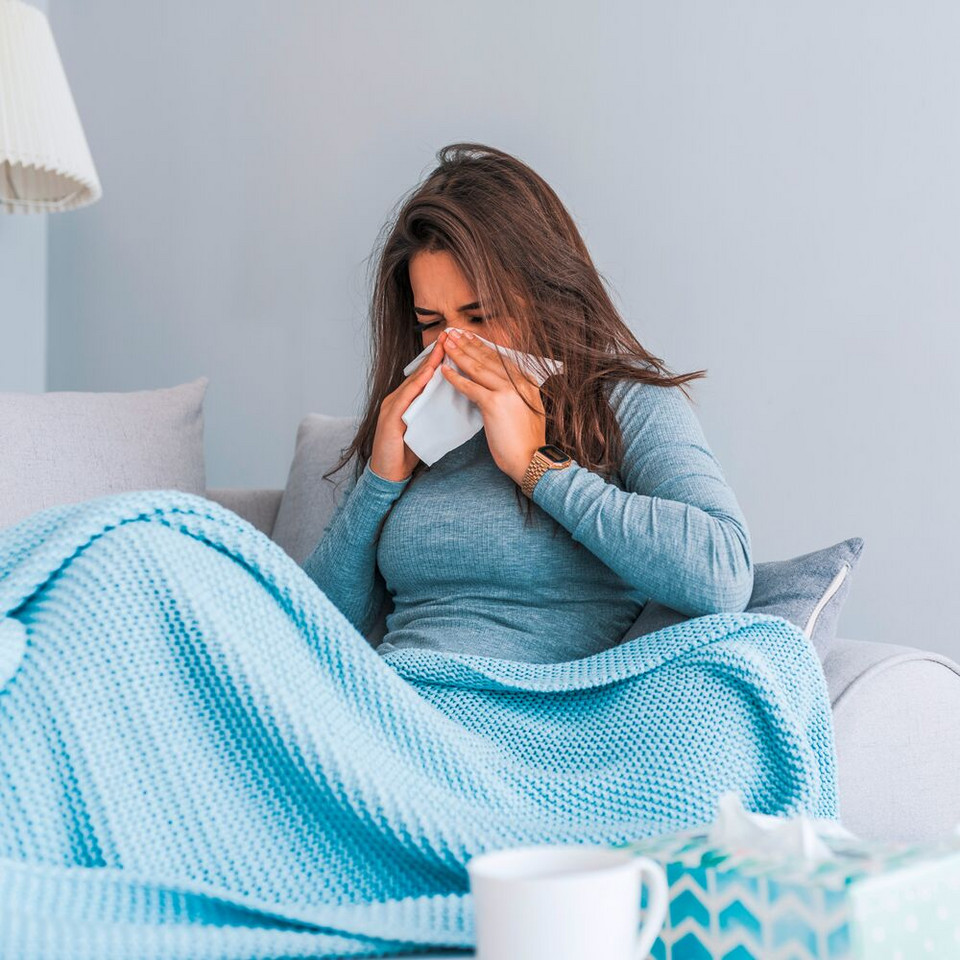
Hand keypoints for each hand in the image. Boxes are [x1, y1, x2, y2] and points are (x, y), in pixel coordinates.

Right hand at [369, 340, 446, 481]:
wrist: (389, 474)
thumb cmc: (408, 453)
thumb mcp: (426, 428)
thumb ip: (436, 413)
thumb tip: (459, 402)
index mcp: (406, 401)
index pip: (424, 376)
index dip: (438, 360)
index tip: (455, 345)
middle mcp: (397, 399)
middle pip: (419, 373)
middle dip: (435, 354)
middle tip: (450, 336)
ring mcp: (391, 407)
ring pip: (413, 381)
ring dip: (428, 364)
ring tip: (443, 348)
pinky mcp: (389, 418)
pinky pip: (405, 397)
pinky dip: (417, 384)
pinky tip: (428, 374)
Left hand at [438, 328, 546, 484]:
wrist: (531, 459)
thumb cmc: (527, 441)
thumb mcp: (527, 410)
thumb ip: (516, 395)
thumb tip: (501, 387)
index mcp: (528, 382)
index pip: (501, 358)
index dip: (484, 346)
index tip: (471, 337)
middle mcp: (519, 382)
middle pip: (489, 358)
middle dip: (469, 344)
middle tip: (454, 333)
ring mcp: (507, 391)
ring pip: (478, 368)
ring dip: (460, 354)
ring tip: (447, 344)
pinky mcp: (494, 403)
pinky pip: (470, 386)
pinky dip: (455, 377)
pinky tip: (444, 370)